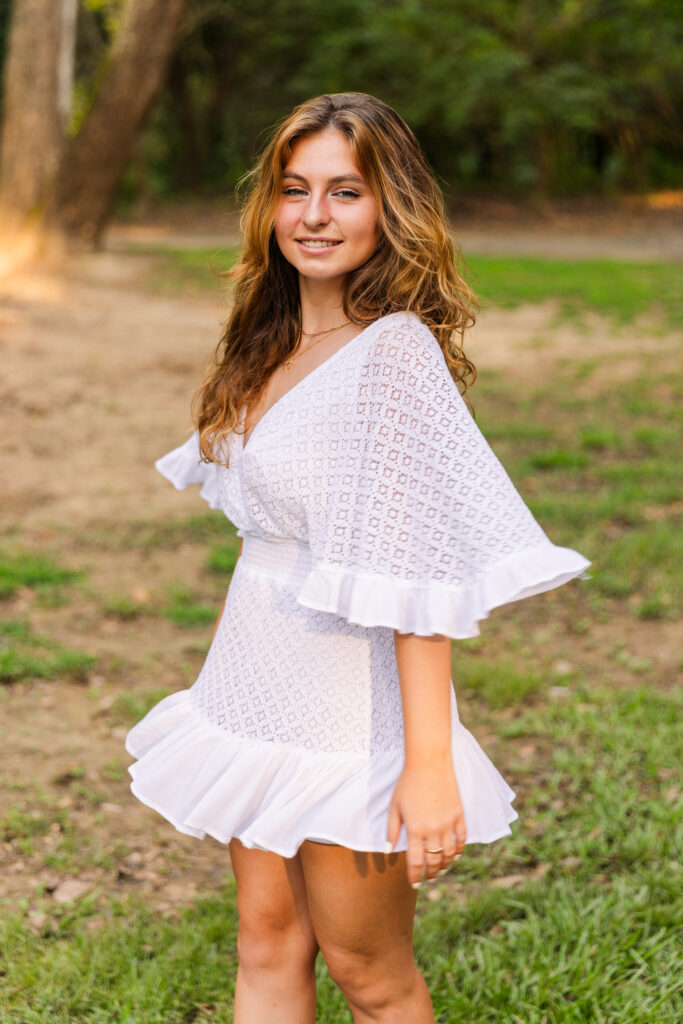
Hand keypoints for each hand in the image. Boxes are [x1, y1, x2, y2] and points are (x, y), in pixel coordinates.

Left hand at [386, 760, 466, 886]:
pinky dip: (459, 850)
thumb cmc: (407, 782)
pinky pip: (462, 839)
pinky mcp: (459, 815)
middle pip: (433, 861)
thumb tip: (388, 850)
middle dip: (430, 874)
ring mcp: (448, 823)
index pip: (415, 862)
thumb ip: (392, 830)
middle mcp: (433, 830)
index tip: (414, 884)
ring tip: (439, 869)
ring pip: (449, 854)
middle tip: (427, 878)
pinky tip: (454, 855)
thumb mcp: (395, 806)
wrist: (428, 762)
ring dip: (444, 865)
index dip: (415, 876)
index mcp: (415, 829)